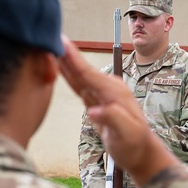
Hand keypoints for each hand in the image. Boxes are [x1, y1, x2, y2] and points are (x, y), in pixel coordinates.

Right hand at [58, 37, 176, 186]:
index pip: (88, 72)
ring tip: (48, 45)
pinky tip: (59, 65)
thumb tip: (93, 110)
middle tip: (47, 34)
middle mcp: (108, 88)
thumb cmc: (134, 144)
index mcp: (114, 92)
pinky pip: (79, 84)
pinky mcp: (96, 101)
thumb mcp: (127, 133)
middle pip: (81, 69)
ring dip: (64, 60)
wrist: (141, 153)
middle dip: (65, 53)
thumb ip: (113, 119)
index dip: (73, 58)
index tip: (61, 40)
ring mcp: (102, 93)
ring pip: (78, 74)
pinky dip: (68, 74)